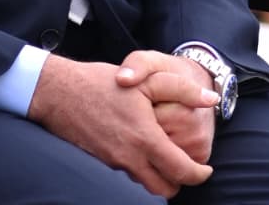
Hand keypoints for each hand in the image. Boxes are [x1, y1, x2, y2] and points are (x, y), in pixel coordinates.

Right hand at [28, 52, 215, 197]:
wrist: (58, 92)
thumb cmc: (101, 82)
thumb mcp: (146, 79)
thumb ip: (182, 90)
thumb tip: (210, 100)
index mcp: (144, 138)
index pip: (181, 171)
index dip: (199, 174)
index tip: (206, 169)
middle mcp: (129, 158)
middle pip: (164, 189)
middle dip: (179, 182)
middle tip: (186, 167)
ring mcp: (113, 163)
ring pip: (145, 186)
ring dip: (159, 178)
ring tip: (165, 159)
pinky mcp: (100, 163)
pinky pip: (127, 176)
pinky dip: (140, 170)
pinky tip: (140, 151)